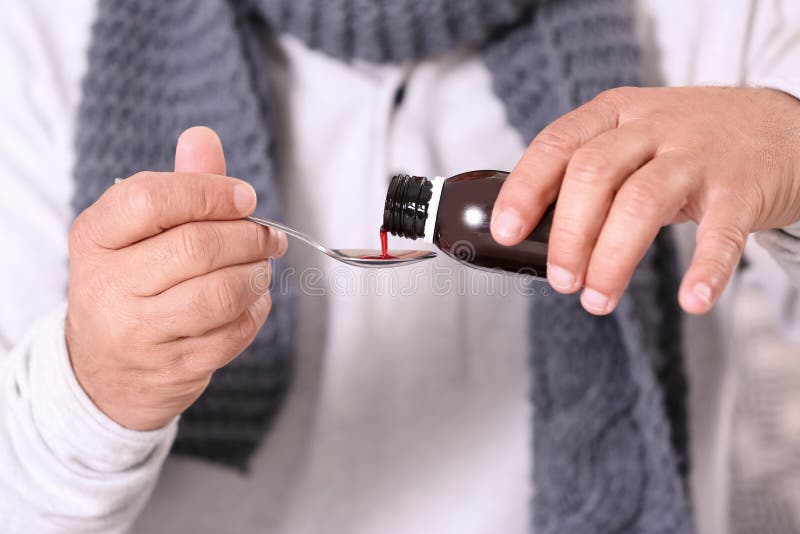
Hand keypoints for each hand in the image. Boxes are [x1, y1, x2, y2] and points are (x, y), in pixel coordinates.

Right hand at [66, 127, 286, 429]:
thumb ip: (176, 186)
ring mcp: (139, 333)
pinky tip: (252, 300)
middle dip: (248, 236)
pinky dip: (256, 311)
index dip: (209, 191)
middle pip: (197, 247)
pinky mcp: (174, 367)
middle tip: (269, 236)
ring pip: (220, 294)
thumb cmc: (131, 285)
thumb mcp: (137, 232)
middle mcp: (109, 286)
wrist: (104, 370)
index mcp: (95, 237)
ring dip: (256, 275)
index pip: (150, 198)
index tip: (244, 198)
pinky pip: (232, 334)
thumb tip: (203, 137)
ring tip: (260, 266)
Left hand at [491, 87, 799, 314]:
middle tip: (561, 282)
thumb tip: (533, 234)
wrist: (781, 127)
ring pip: (643, 201)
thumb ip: (588, 175)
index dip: (525, 188)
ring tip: (597, 300)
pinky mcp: (742, 187)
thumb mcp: (632, 139)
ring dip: (613, 258)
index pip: (557, 144)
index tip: (506, 233)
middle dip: (569, 234)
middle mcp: (652, 126)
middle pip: (594, 174)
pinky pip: (722, 231)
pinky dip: (706, 268)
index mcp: (613, 114)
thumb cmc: (687, 144)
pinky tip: (691, 300)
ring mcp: (698, 154)